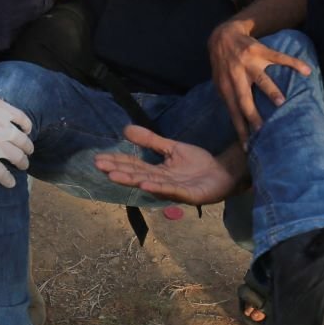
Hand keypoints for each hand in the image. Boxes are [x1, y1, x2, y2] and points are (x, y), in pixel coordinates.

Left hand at [0, 73, 32, 195]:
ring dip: (27, 147)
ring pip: (22, 139)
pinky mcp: (0, 106)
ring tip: (27, 150)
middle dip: (22, 163)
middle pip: (16, 156)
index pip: (0, 172)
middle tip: (23, 165)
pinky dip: (27, 125)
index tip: (11, 183)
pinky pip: (21, 117)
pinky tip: (26, 130)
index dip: (8, 180)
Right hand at [93, 125, 238, 204]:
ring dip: (131, 181)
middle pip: (137, 175)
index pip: (134, 165)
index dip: (117, 162)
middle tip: (99, 166)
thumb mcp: (172, 148)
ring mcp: (175, 190)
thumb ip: (151, 141)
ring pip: (150, 184)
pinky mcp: (190, 195)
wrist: (225, 173)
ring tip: (114, 176)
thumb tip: (126, 129)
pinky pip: (172, 192)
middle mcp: (162, 183)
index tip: (99, 158)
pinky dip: (158, 189)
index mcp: (158, 172)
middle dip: (118, 171)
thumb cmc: (198, 164)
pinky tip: (145, 185)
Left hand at [207, 21, 312, 145]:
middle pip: (244, 97)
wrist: (222, 35)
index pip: (233, 111)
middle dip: (252, 114)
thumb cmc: (222, 64)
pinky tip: (306, 70)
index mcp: (226, 86)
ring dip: (270, 90)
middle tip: (261, 129)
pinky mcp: (260, 50)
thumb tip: (237, 121)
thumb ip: (227, 98)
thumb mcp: (219, 81)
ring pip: (261, 78)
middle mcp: (236, 75)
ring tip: (281, 102)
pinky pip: (279, 57)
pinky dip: (294, 63)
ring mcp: (248, 62)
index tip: (247, 145)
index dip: (239, 128)